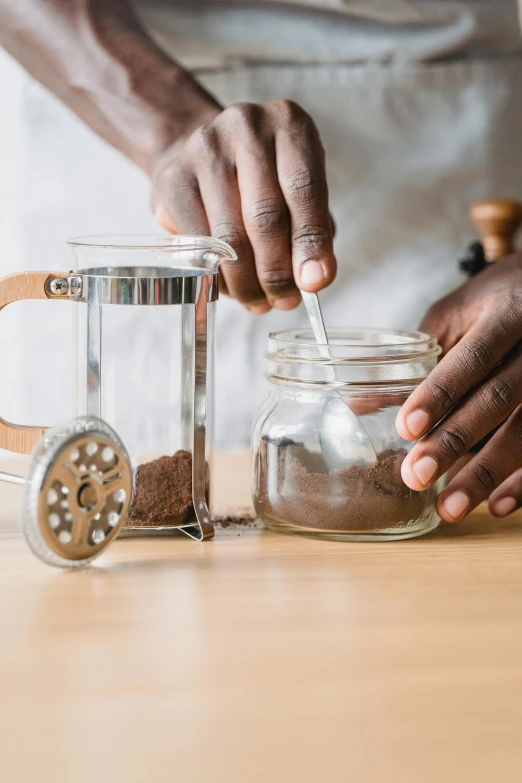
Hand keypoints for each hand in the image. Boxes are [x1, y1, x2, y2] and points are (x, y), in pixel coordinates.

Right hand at [151, 100, 336, 312]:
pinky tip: (229, 287)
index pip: (305, 189)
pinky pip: (198, 243)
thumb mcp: (298, 194)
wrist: (199, 154)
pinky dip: (217, 274)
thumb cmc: (262, 181)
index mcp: (289, 125)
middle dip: (277, 271)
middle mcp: (246, 127)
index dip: (310, 243)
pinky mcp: (172, 179)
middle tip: (284, 301)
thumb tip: (314, 279)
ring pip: (230, 236)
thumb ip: (314, 232)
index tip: (315, 284)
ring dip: (247, 282)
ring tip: (259, 301)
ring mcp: (204, 150)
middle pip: (265, 216)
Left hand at [396, 254, 521, 521]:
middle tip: (416, 475)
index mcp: (505, 315)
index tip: (408, 428)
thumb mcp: (450, 318)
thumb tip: (356, 406)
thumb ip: (414, 360)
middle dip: (456, 440)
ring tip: (449, 507)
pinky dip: (520, 483)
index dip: (441, 392)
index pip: (473, 356)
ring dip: (485, 473)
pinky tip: (495, 506)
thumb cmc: (489, 306)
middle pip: (498, 398)